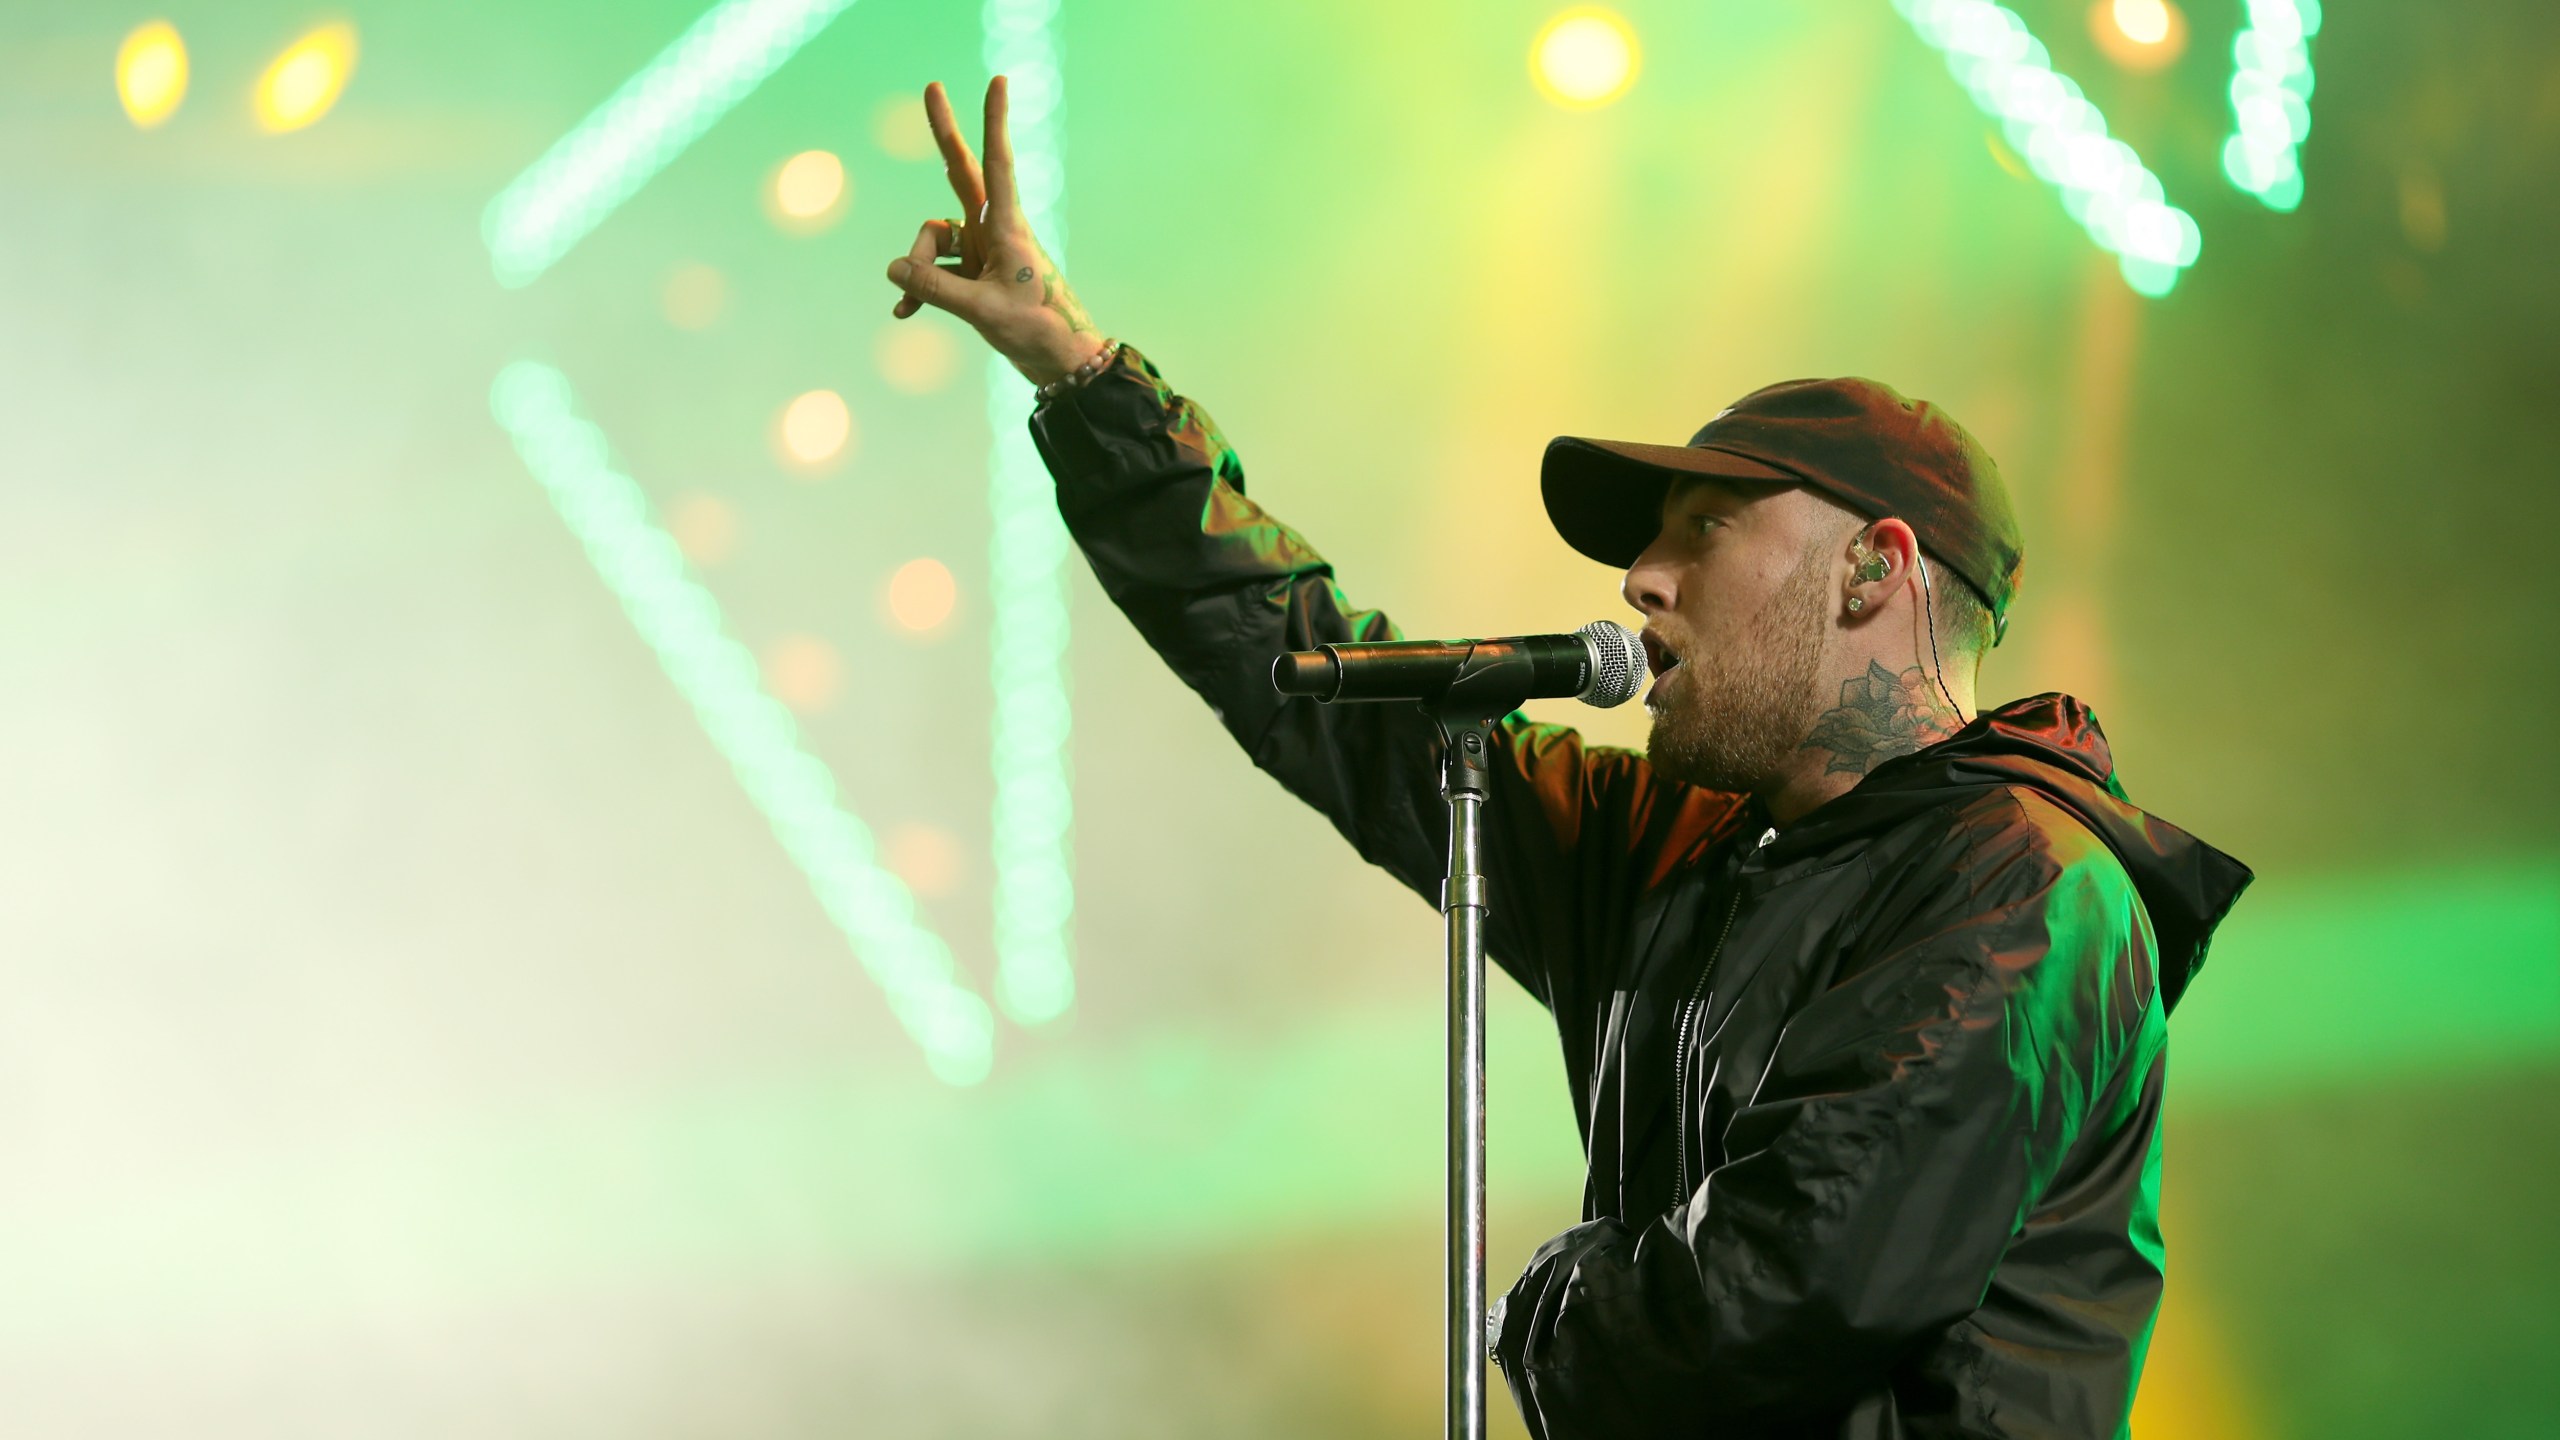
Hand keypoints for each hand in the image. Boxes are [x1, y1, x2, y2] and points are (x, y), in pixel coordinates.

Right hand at [886, 77, 1107, 386]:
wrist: (1059, 363)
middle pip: (960, 172)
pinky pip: (934, 270)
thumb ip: (933, 288)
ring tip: (913, 303)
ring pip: (933, 237)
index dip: (994, 121)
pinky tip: (906, 312)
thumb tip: (893, 268)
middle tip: (932, 86)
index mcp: (1008, 227)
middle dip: (945, 133)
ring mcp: (982, 250)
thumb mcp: (980, 311)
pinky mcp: (974, 273)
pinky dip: (920, 288)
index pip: (997, 163)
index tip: (998, 81)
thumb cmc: (1035, 331)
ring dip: (918, 266)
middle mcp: (994, 230)